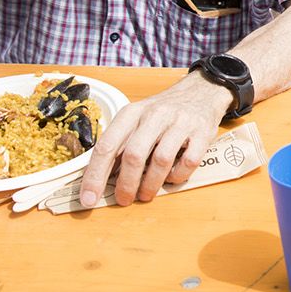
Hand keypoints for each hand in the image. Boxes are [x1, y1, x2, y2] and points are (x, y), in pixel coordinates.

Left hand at [78, 74, 232, 206]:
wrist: (201, 91)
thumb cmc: (163, 113)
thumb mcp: (137, 120)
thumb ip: (121, 145)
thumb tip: (101, 179)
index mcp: (132, 113)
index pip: (107, 146)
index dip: (95, 175)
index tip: (88, 199)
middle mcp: (155, 115)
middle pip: (134, 155)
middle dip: (126, 185)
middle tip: (124, 200)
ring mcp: (180, 123)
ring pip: (161, 160)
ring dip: (151, 185)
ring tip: (146, 194)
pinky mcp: (202, 132)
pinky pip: (188, 162)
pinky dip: (177, 176)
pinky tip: (172, 177)